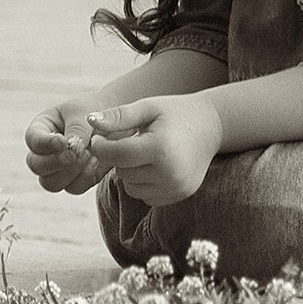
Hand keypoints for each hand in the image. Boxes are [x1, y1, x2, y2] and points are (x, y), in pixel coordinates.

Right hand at [24, 99, 109, 194]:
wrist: (114, 122)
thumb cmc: (93, 110)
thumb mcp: (83, 112)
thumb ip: (76, 128)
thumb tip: (71, 148)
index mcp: (42, 129)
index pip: (32, 140)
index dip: (45, 144)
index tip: (63, 142)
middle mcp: (45, 152)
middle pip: (36, 166)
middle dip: (55, 162)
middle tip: (74, 154)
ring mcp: (58, 169)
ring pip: (51, 183)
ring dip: (70, 172)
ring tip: (89, 155)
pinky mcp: (76, 180)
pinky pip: (74, 188)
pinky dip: (86, 178)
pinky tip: (97, 162)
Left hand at [86, 94, 223, 206]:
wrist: (212, 126)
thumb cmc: (176, 113)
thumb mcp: (148, 107)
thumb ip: (118, 116)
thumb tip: (90, 121)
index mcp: (161, 149)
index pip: (117, 155)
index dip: (101, 147)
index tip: (98, 138)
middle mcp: (170, 173)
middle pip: (123, 172)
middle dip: (119, 157)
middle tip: (132, 140)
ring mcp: (176, 188)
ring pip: (131, 187)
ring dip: (130, 172)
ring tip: (145, 152)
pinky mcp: (179, 196)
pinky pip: (145, 195)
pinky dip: (143, 182)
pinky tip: (155, 165)